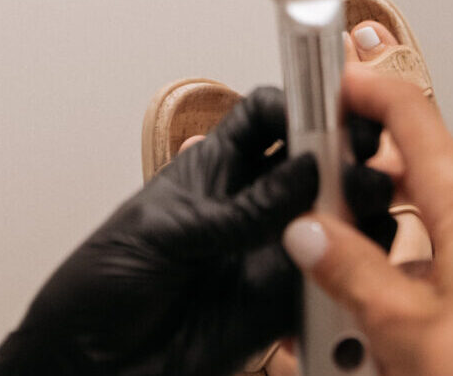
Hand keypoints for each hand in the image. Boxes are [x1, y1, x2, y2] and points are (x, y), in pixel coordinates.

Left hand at [0, 87, 393, 375]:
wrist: (86, 366)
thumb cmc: (99, 285)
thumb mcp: (166, 233)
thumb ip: (240, 208)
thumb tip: (305, 170)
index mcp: (214, 168)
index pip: (268, 115)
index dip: (302, 102)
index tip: (333, 103)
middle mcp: (250, 205)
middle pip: (314, 161)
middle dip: (345, 152)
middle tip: (366, 158)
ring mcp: (269, 253)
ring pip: (333, 219)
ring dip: (358, 213)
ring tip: (366, 214)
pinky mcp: (280, 306)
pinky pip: (333, 284)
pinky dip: (355, 276)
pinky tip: (361, 269)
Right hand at [284, 67, 452, 375]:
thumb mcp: (406, 326)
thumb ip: (352, 273)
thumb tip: (311, 236)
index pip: (411, 111)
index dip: (364, 86)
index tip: (329, 78)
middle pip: (419, 156)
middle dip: (366, 153)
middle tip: (320, 155)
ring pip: (432, 203)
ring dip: (386, 203)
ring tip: (339, 227)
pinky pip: (447, 244)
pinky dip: (407, 245)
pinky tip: (379, 282)